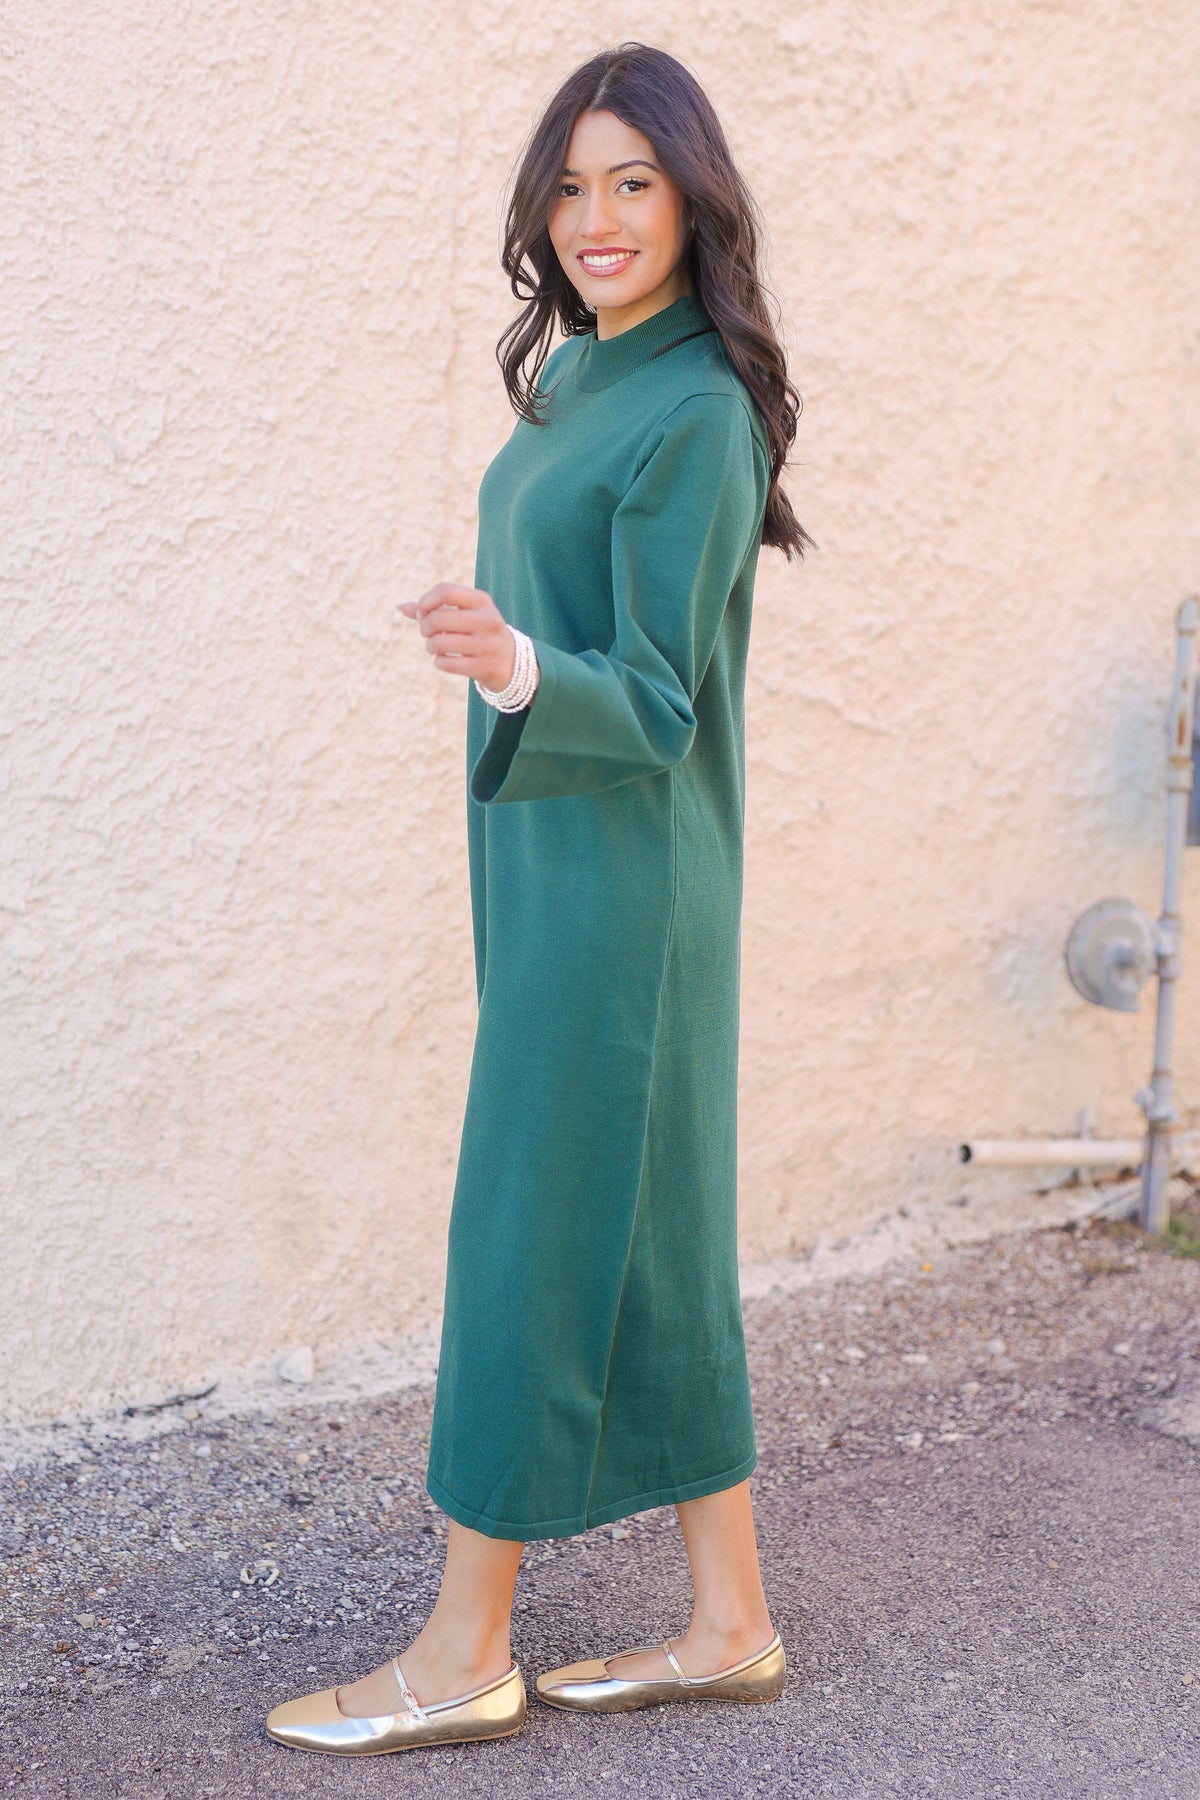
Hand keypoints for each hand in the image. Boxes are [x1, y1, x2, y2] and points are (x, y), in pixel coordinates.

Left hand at [396, 584, 515, 689]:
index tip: (423, 612)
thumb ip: (434, 608)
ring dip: (430, 646)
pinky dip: (439, 662)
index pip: (445, 591)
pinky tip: (444, 660)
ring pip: (439, 643)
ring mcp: (487, 644)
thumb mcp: (465, 613)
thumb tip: (400, 606)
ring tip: (434, 647)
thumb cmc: (479, 631)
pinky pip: (446, 663)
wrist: (512, 661)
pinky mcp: (484, 667)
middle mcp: (487, 620)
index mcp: (482, 601)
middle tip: (428, 632)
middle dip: (425, 627)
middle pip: (438, 618)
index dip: (425, 601)